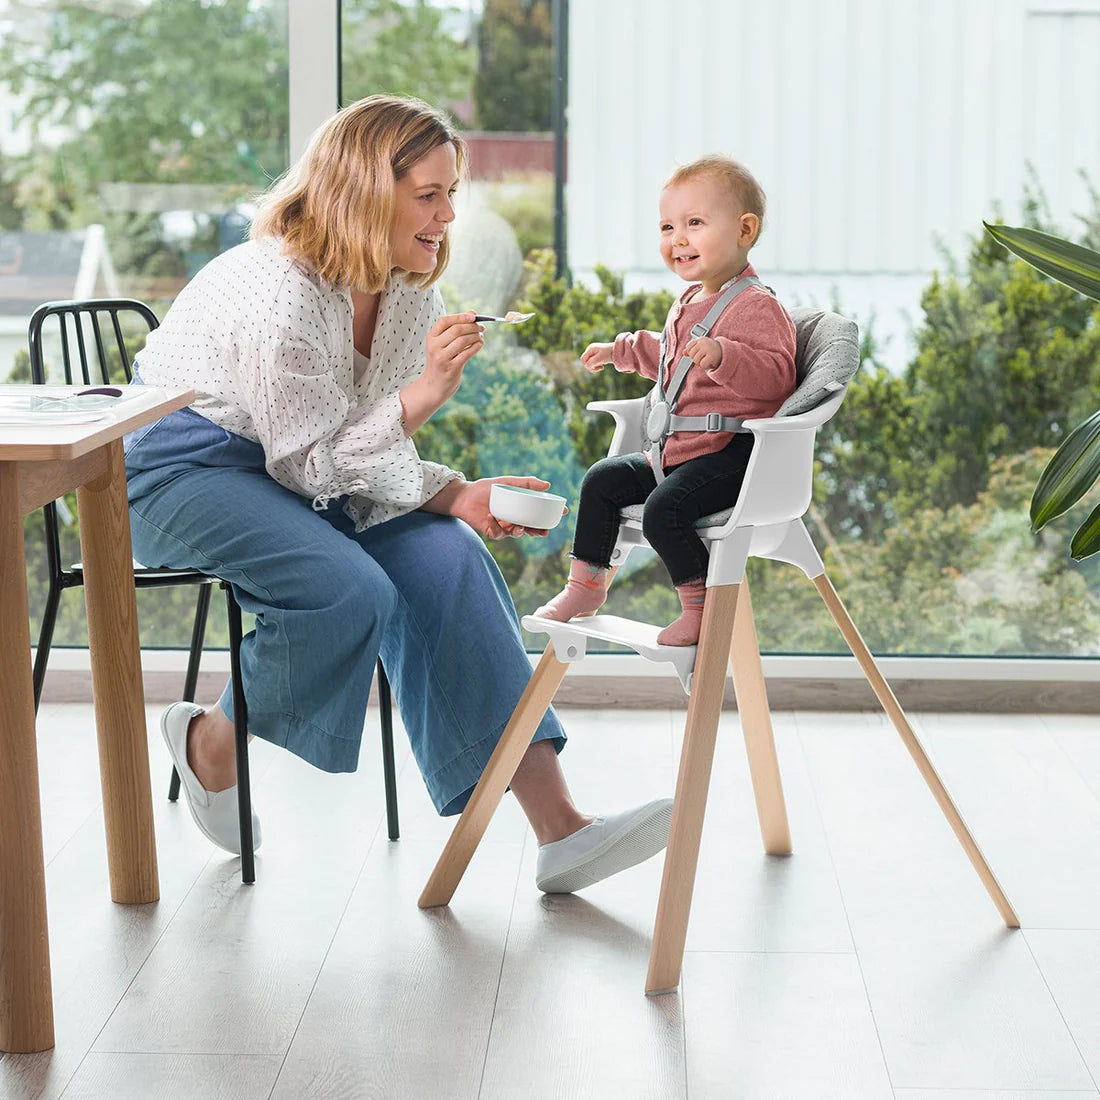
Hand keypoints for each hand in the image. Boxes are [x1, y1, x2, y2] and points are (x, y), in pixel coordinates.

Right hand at [401, 312, 483, 431]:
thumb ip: (455, 328)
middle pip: (456, 330)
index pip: (444, 321)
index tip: (473, 316)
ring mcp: (442, 358)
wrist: (435, 385)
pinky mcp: (451, 368)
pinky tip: (480, 344)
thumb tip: (473, 313)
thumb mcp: (443, 344)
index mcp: (431, 337)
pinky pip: (467, 353)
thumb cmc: (442, 360)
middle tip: (481, 327)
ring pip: (463, 341)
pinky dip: (476, 346)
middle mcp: (434, 346)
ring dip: (475, 336)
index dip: (460, 316)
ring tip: (481, 336)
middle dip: (472, 326)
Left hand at [452, 476, 563, 539]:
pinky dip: (496, 525)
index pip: (538, 514)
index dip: (550, 516)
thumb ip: (526, 483)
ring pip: (516, 534)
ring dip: (520, 532)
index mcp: (519, 509)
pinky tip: (493, 516)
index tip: (562, 512)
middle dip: (538, 532)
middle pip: (530, 529)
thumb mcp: (508, 482)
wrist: (464, 495)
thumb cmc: (486, 488)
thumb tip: (547, 485)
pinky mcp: (491, 531)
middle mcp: (513, 520)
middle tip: (544, 531)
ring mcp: (503, 527)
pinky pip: (498, 533)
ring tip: (520, 527)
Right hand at [580, 342, 614, 372]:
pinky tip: (603, 365)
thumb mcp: (600, 359)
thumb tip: (586, 366)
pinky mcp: (596, 356)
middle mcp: (590, 350)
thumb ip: (592, 362)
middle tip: (601, 368)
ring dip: (595, 367)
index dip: (587, 365)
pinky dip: (597, 366)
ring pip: (589, 363)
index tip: (595, 367)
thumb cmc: (609, 353)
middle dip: (592, 367)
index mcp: (590, 348)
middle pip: (586, 362)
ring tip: (602, 367)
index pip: (583, 359)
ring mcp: (593, 352)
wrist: (618, 351)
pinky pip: (593, 363)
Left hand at [684, 336, 720, 369]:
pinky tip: (708, 363)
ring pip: (696, 360)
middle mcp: (704, 343)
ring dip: (699, 363)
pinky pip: (702, 364)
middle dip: (695, 359)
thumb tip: (683, 352)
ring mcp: (708, 349)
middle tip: (702, 358)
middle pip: (691, 354)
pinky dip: (704, 366)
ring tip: (705, 360)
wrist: (724, 352)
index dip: (690, 353)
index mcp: (700, 340)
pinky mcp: (712, 356)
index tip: (697, 353)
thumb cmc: (710, 350)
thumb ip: (691, 349)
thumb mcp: (701, 347)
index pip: (688, 347)